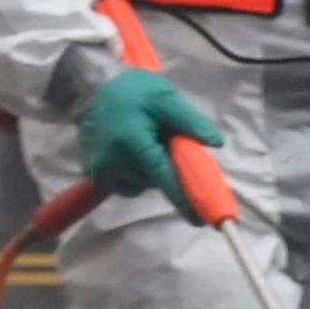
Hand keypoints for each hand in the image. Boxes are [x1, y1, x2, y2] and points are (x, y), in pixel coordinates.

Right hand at [75, 68, 226, 220]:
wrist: (93, 89)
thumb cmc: (134, 92)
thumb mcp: (166, 98)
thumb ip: (191, 121)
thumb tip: (216, 143)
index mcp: (133, 143)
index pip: (163, 177)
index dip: (184, 199)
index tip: (201, 219)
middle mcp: (113, 161)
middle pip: (155, 182)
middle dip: (168, 169)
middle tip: (166, 142)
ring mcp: (100, 169)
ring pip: (141, 185)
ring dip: (151, 172)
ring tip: (147, 143)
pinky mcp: (93, 173)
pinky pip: (125, 184)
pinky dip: (136, 173)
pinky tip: (133, 153)